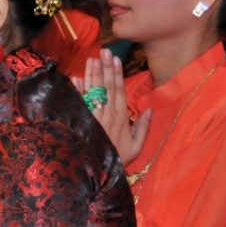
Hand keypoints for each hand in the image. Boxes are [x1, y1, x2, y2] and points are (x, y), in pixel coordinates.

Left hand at [73, 50, 149, 166]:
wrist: (95, 175)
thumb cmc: (115, 160)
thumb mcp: (135, 148)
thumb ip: (142, 128)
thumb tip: (150, 110)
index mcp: (120, 119)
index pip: (119, 91)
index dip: (117, 74)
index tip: (115, 58)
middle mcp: (106, 115)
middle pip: (106, 87)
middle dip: (105, 68)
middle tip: (103, 50)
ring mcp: (92, 118)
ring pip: (93, 93)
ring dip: (91, 74)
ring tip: (91, 59)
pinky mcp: (81, 123)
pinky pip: (79, 104)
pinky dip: (77, 91)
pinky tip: (75, 79)